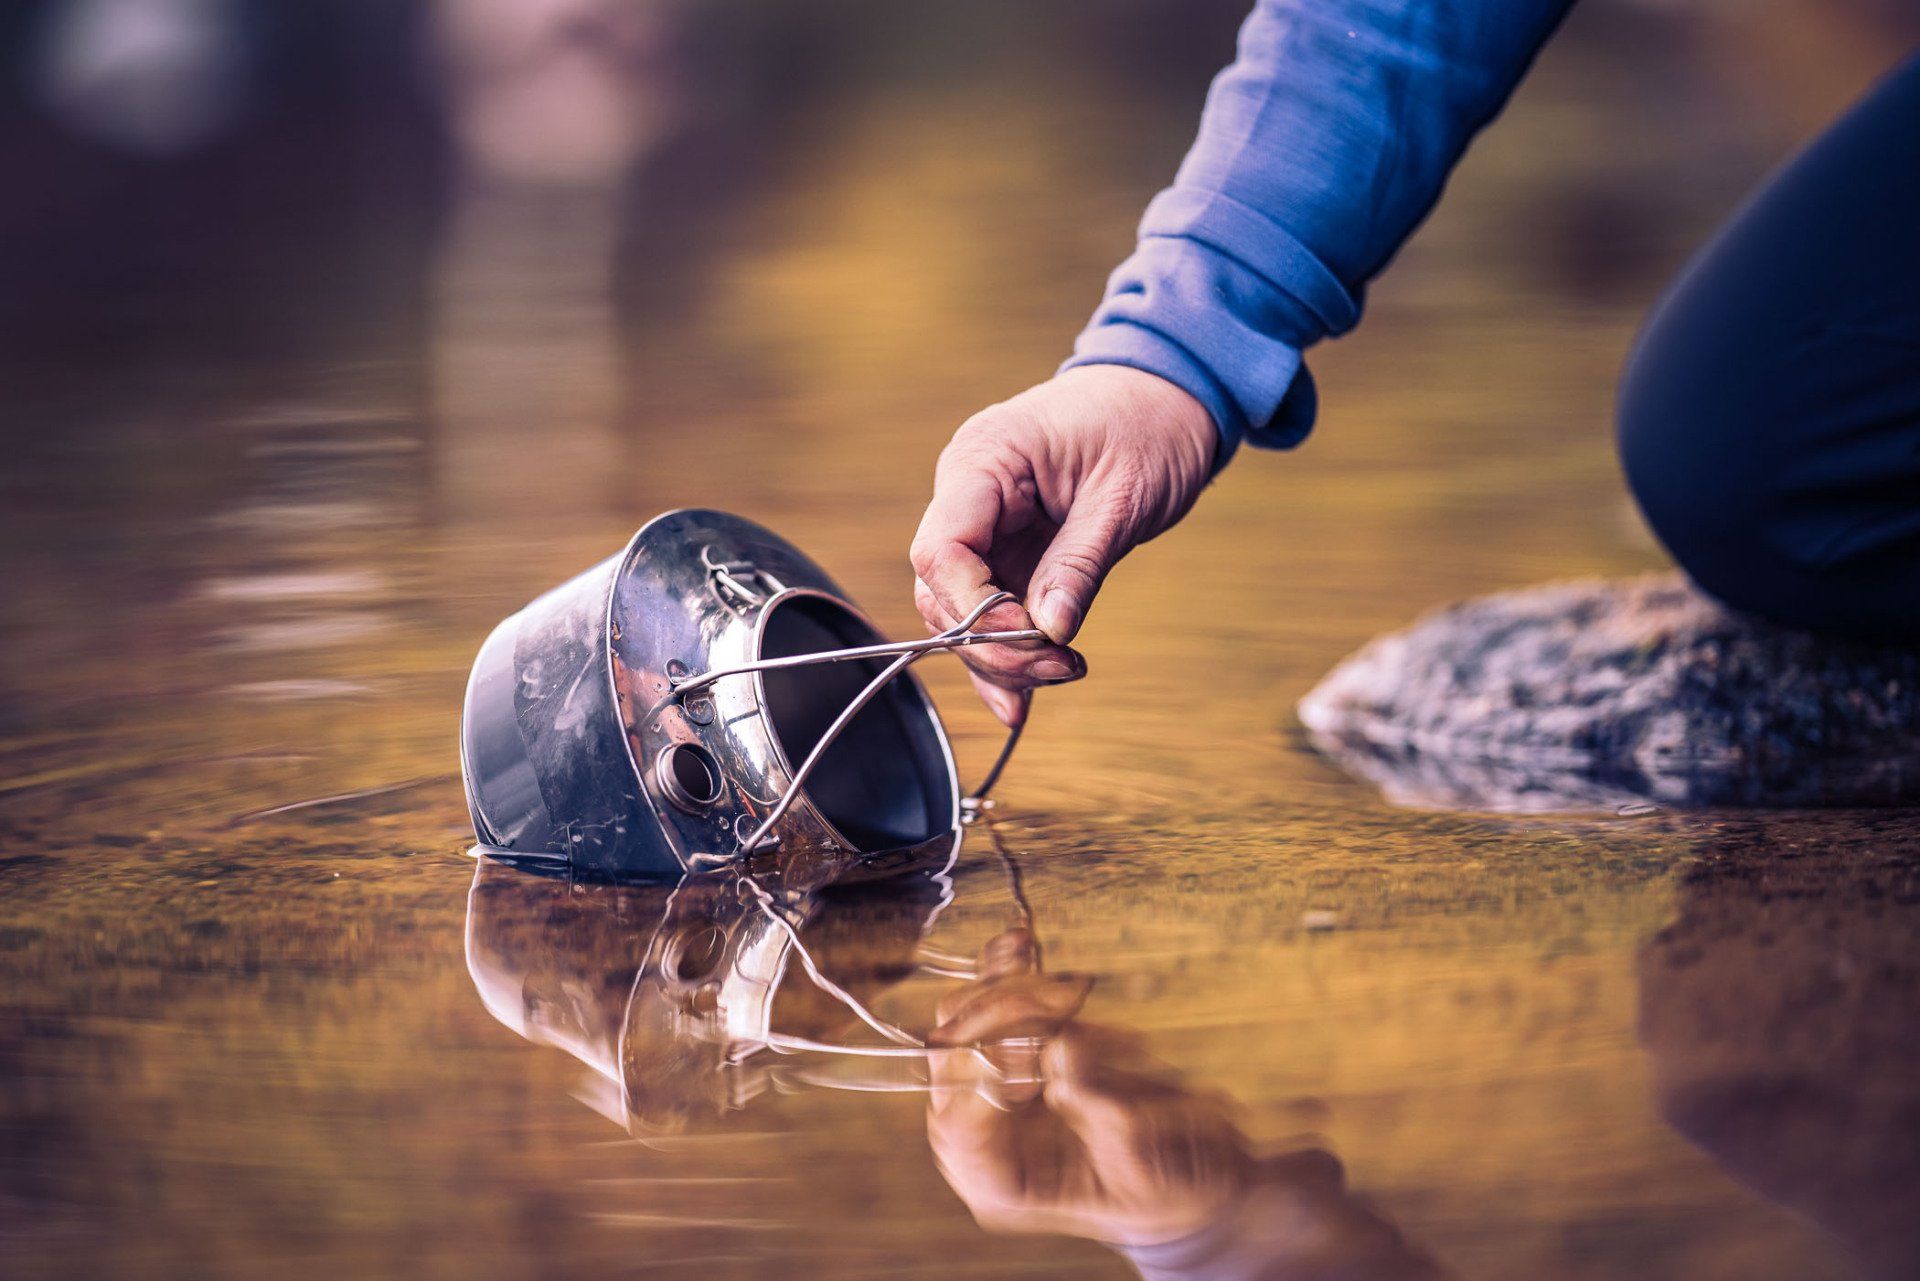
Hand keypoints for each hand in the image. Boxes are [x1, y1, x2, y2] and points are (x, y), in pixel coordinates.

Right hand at [912, 366, 1216, 724]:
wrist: (1168, 393)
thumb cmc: (1148, 424)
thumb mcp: (1122, 496)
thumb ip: (1079, 563)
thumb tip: (1048, 632)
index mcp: (982, 460)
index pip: (941, 549)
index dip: (974, 608)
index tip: (1031, 637)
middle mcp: (968, 493)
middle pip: (943, 590)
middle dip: (993, 643)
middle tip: (1060, 668)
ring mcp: (985, 523)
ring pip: (962, 610)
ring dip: (1003, 655)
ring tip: (1064, 673)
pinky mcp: (1008, 548)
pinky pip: (993, 608)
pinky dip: (1009, 651)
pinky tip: (1025, 697)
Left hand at [925, 930, 1252, 1246]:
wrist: (1199, 1169)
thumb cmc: (1172, 1187)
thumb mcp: (1146, 1167)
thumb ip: (1100, 1112)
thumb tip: (1062, 1048)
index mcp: (1004, 1184)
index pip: (958, 1126)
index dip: (987, 1075)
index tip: (1039, 1046)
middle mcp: (984, 1136)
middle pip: (955, 1059)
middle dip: (1006, 1017)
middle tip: (1068, 1000)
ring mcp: (995, 1089)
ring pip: (966, 1019)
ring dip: (1012, 989)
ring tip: (1073, 986)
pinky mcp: (1018, 1052)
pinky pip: (990, 1001)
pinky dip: (1006, 970)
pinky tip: (1023, 944)